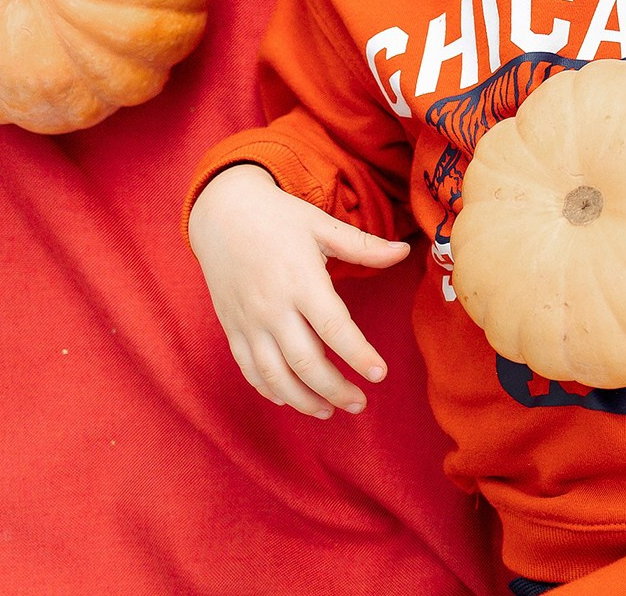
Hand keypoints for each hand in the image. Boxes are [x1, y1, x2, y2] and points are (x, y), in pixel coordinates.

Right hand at [187, 163, 410, 418]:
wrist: (221, 214)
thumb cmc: (278, 217)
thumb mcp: (322, 225)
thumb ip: (364, 246)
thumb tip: (404, 251)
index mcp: (301, 280)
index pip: (334, 328)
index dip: (358, 355)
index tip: (379, 374)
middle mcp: (273, 307)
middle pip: (306, 362)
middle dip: (335, 389)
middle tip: (360, 403)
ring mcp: (249, 322)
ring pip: (275, 375)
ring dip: (304, 399)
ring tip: (330, 412)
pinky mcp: (232, 328)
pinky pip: (249, 369)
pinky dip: (270, 390)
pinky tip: (292, 399)